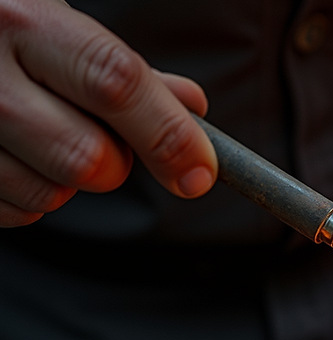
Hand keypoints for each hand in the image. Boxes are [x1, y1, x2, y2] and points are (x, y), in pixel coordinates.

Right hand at [0, 0, 215, 226]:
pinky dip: (29, 199)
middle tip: (105, 142)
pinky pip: (14, 213)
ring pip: (49, 194)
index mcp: (27, 20)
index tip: (200, 173)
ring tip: (45, 138)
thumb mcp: (62, 31)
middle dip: (115, 164)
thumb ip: (129, 73)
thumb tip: (193, 108)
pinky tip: (15, 157)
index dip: (168, 135)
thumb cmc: (6, 35)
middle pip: (87, 157)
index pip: (115, 82)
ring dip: (67, 183)